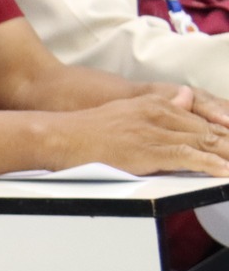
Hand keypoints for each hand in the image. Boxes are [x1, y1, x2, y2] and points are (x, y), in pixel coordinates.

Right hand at [54, 87, 228, 175]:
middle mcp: (159, 113)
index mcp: (156, 103)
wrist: (58, 135)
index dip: (226, 133)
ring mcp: (154, 131)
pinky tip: (224, 172)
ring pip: (205, 143)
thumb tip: (186, 98)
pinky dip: (211, 166)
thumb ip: (159, 106)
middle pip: (210, 131)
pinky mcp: (148, 150)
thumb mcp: (126, 109)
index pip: (202, 120)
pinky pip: (188, 158)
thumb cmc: (86, 129)